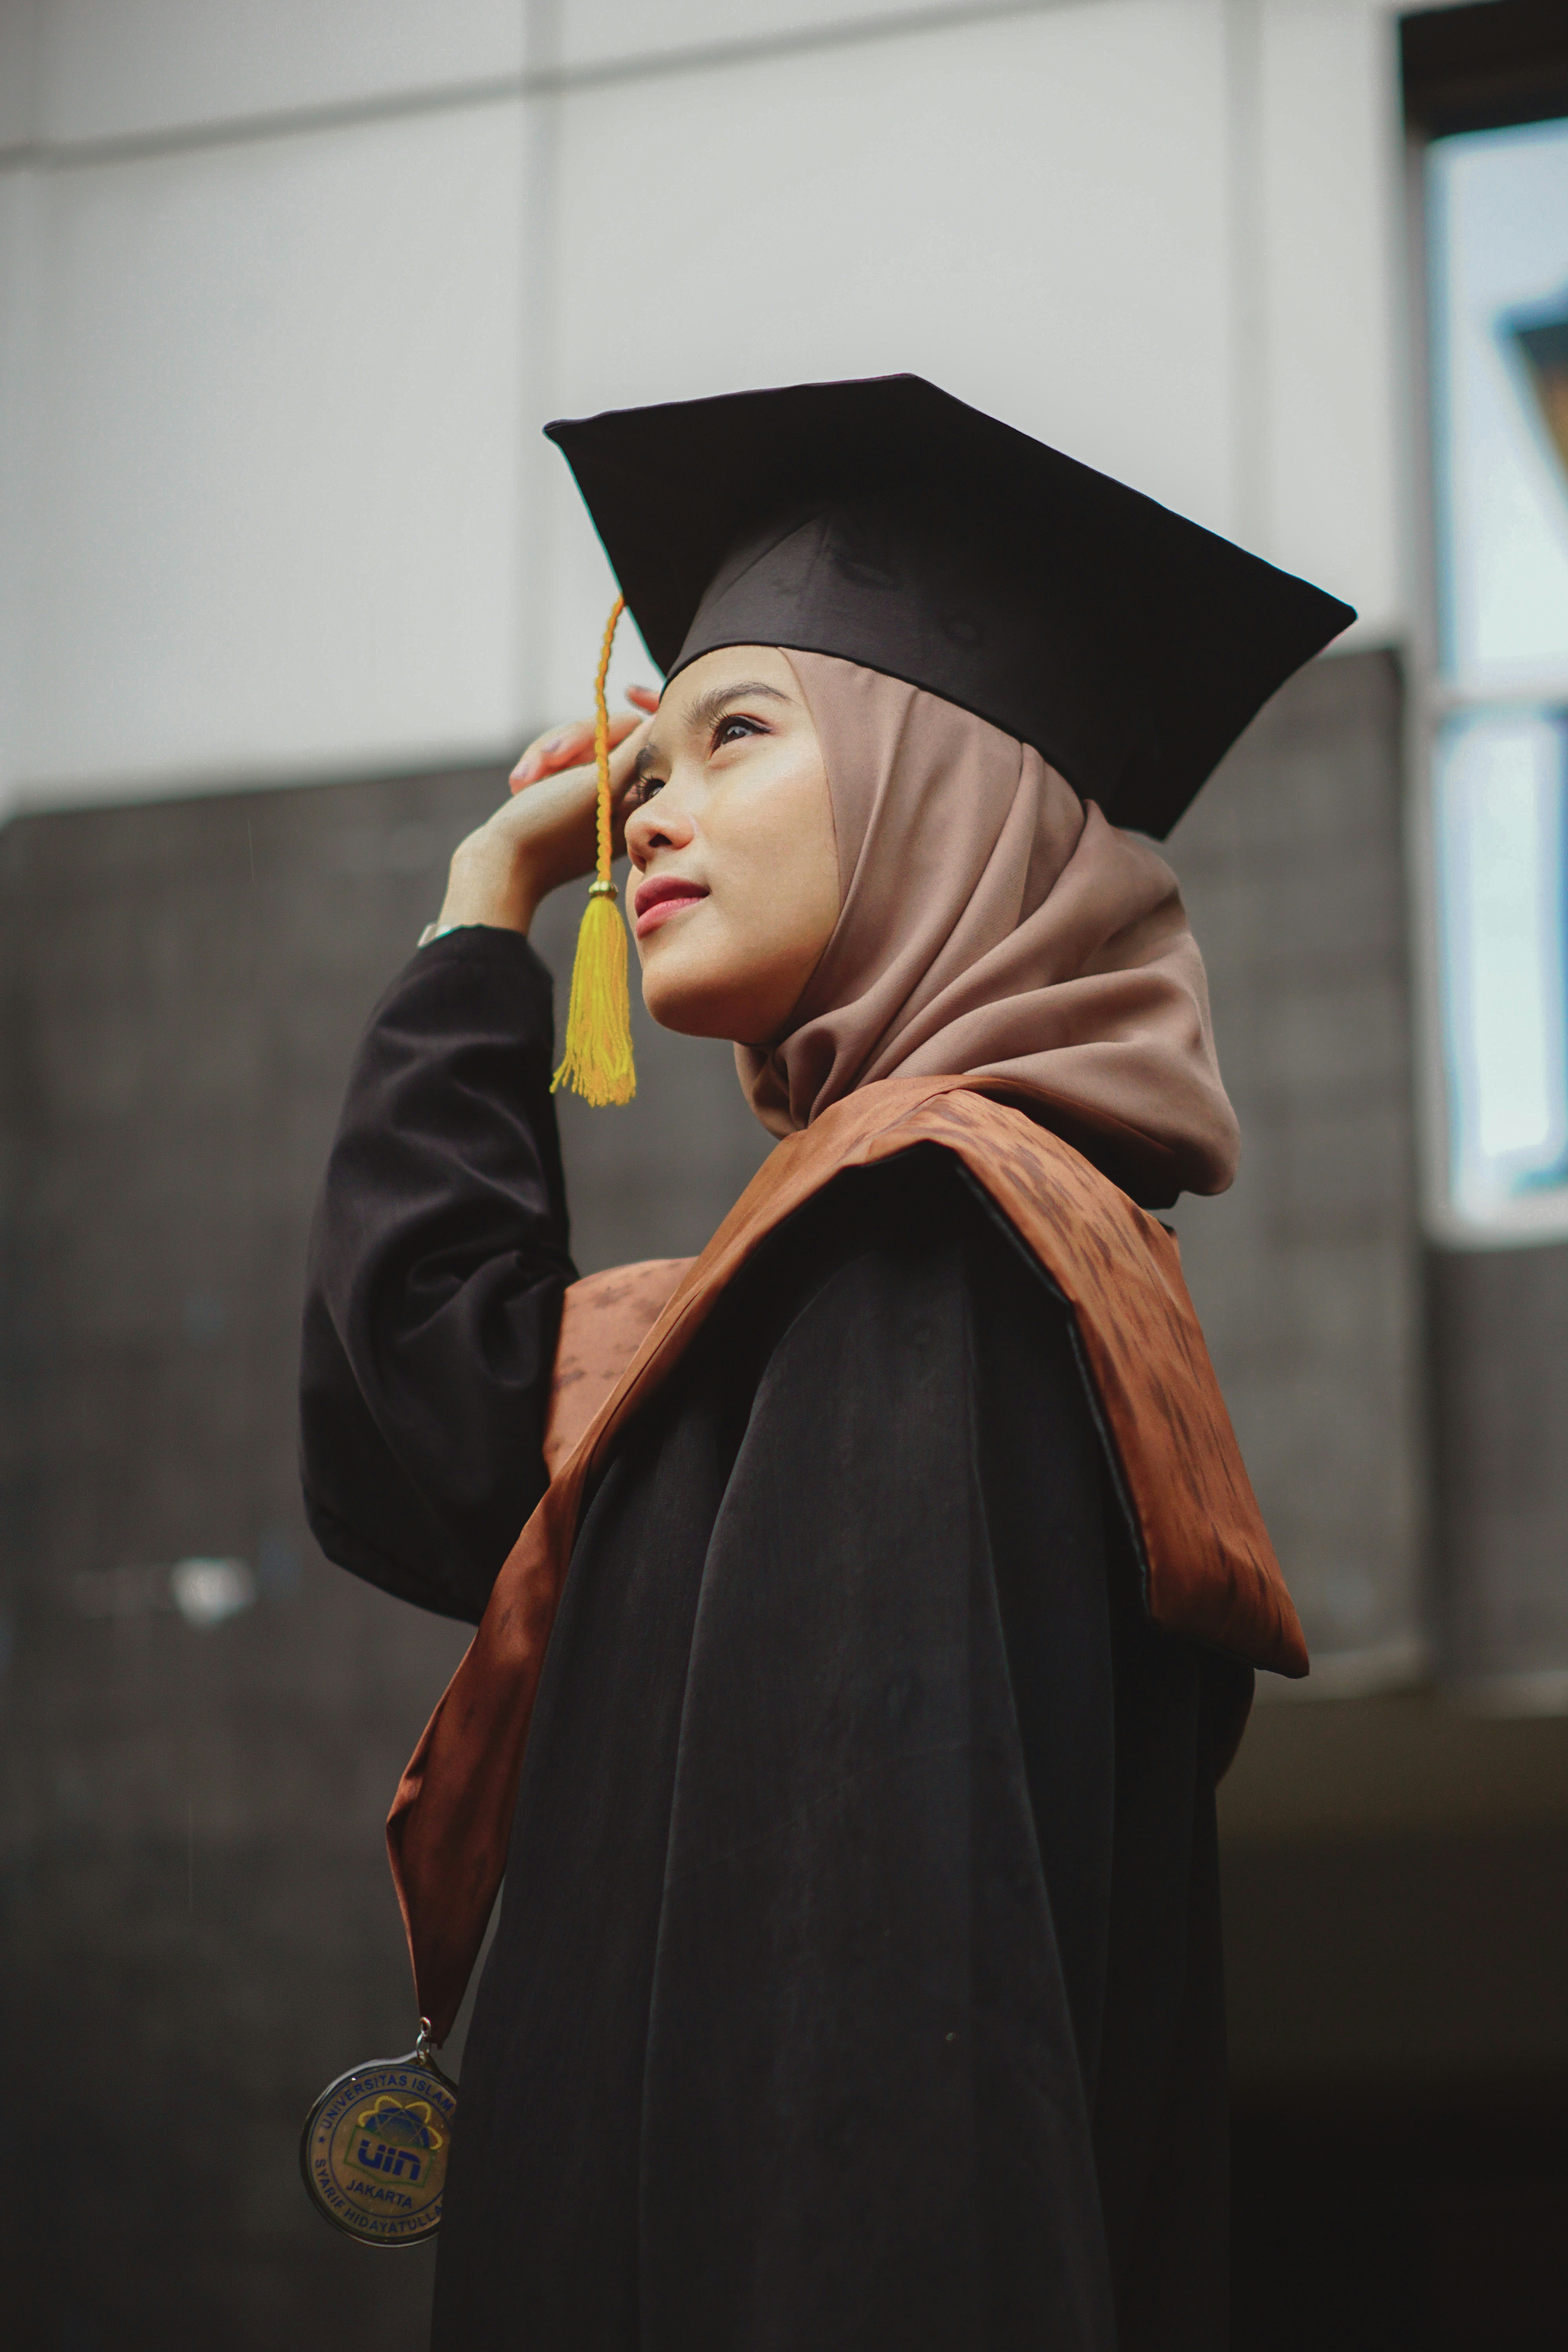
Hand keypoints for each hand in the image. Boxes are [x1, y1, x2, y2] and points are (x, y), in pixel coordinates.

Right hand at [435, 686, 659, 935]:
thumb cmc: (549, 830)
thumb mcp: (599, 786)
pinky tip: (521, 785)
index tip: (630, 690)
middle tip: (549, 757)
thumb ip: (635, 751)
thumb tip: (664, 720)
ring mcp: (589, 796)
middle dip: (575, 741)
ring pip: (578, 745)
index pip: (651, 742)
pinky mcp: (561, 794)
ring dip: (547, 754)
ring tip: (524, 780)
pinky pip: (557, 761)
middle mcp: (619, 798)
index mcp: (640, 801)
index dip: (645, 712)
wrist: (498, 867)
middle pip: (610, 736)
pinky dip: (539, 766)